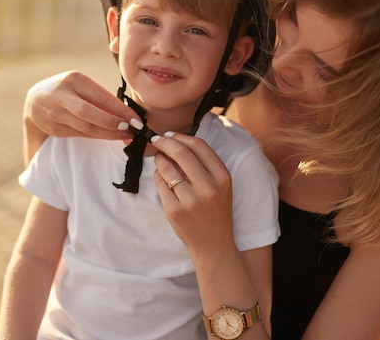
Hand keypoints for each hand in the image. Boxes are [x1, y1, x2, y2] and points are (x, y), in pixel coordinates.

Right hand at [25, 71, 140, 139]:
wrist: (35, 100)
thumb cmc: (68, 90)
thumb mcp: (81, 85)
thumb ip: (100, 97)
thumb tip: (126, 114)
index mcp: (74, 80)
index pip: (101, 97)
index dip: (121, 110)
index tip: (137, 119)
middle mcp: (62, 96)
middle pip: (89, 114)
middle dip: (112, 123)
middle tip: (131, 129)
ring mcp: (56, 114)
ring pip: (86, 128)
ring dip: (108, 133)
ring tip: (126, 135)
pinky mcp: (54, 128)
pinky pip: (80, 134)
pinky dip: (98, 136)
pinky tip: (110, 136)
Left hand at [150, 132, 235, 255]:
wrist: (213, 244)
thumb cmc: (214, 211)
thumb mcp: (221, 186)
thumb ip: (205, 165)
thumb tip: (176, 142)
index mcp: (223, 178)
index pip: (199, 146)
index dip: (181, 136)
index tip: (170, 134)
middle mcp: (209, 188)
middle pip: (181, 153)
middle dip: (165, 142)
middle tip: (157, 140)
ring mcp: (191, 201)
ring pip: (167, 168)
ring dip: (159, 159)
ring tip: (159, 158)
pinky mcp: (175, 211)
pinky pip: (160, 184)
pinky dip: (158, 176)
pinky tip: (161, 176)